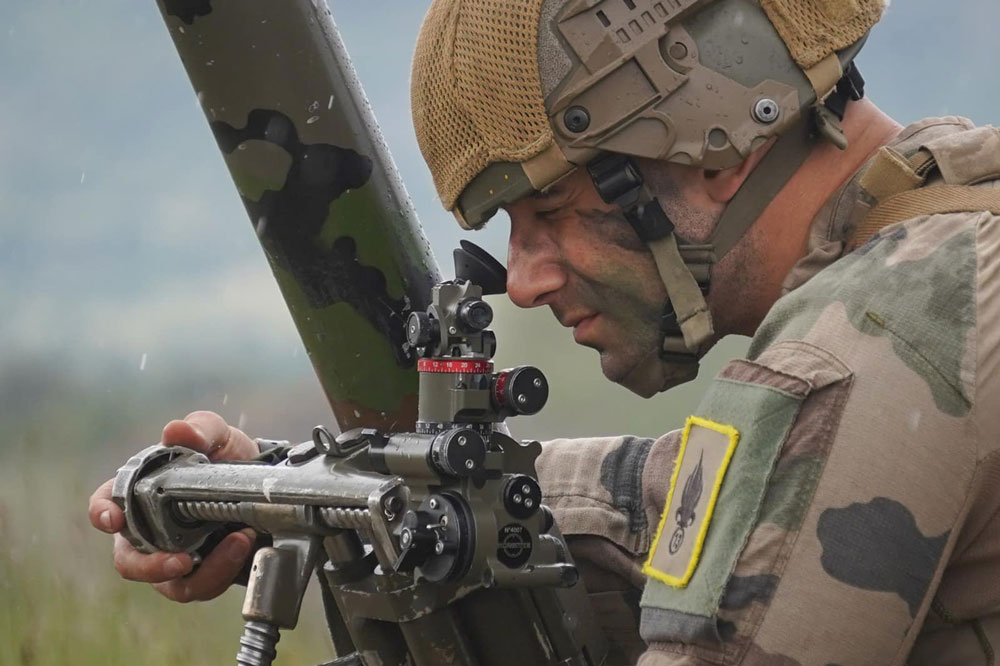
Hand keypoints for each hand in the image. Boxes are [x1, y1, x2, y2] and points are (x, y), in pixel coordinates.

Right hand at [88, 410, 259, 601]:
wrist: (264, 480)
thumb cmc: (225, 455)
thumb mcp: (218, 435)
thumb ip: (199, 428)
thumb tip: (175, 430)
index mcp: (139, 494)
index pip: (105, 504)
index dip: (102, 513)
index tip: (114, 518)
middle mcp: (150, 531)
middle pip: (130, 562)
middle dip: (152, 568)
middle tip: (183, 561)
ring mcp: (175, 555)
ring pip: (171, 583)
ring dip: (206, 571)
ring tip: (239, 540)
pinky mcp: (204, 572)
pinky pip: (203, 585)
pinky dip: (224, 570)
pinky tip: (246, 543)